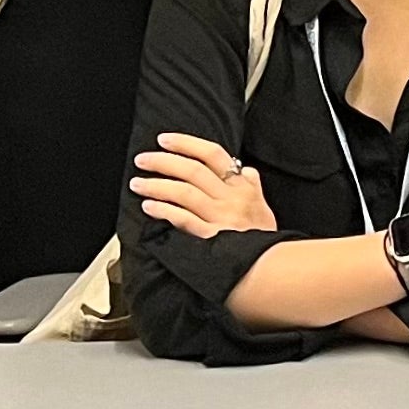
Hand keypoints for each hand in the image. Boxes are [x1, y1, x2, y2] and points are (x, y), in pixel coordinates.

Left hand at [130, 133, 276, 237]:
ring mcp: (220, 218)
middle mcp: (231, 199)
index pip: (213, 155)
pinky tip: (150, 207)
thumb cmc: (265, 241)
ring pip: (185, 192)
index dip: (186, 144)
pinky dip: (165, 211)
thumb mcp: (265, 207)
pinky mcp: (211, 238)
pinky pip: (184, 220)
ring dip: (157, 185)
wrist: (271, 269)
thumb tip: (245, 169)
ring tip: (138, 184)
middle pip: (193, 170)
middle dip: (164, 162)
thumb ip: (253, 185)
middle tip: (142, 160)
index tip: (165, 140)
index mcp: (243, 187)